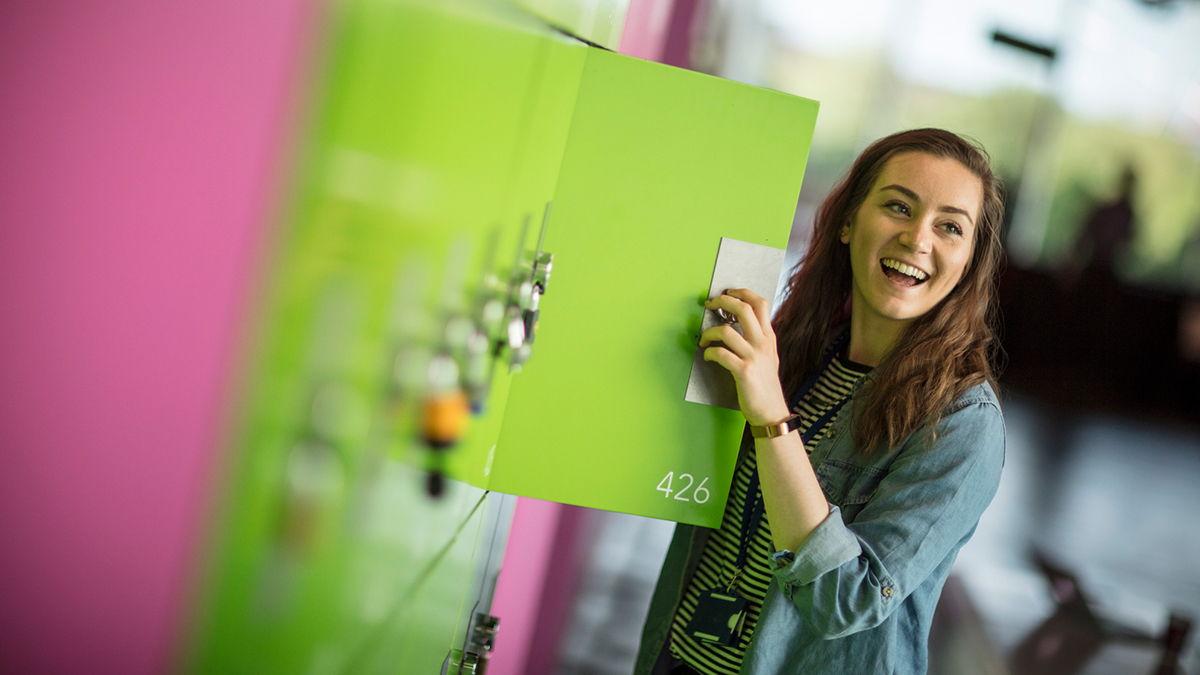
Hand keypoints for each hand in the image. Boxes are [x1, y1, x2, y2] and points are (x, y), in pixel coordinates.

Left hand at [700, 289, 790, 426]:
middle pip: (743, 309)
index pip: (760, 304)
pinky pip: (721, 354)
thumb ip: (760, 339)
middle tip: (710, 305)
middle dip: (723, 301)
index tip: (728, 293)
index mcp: (769, 337)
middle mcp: (763, 343)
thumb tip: (743, 324)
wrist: (772, 412)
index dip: (742, 293)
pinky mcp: (743, 371)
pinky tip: (708, 356)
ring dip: (709, 333)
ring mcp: (754, 357)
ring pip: (726, 331)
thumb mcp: (770, 357)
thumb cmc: (766, 385)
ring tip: (704, 340)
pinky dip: (709, 353)